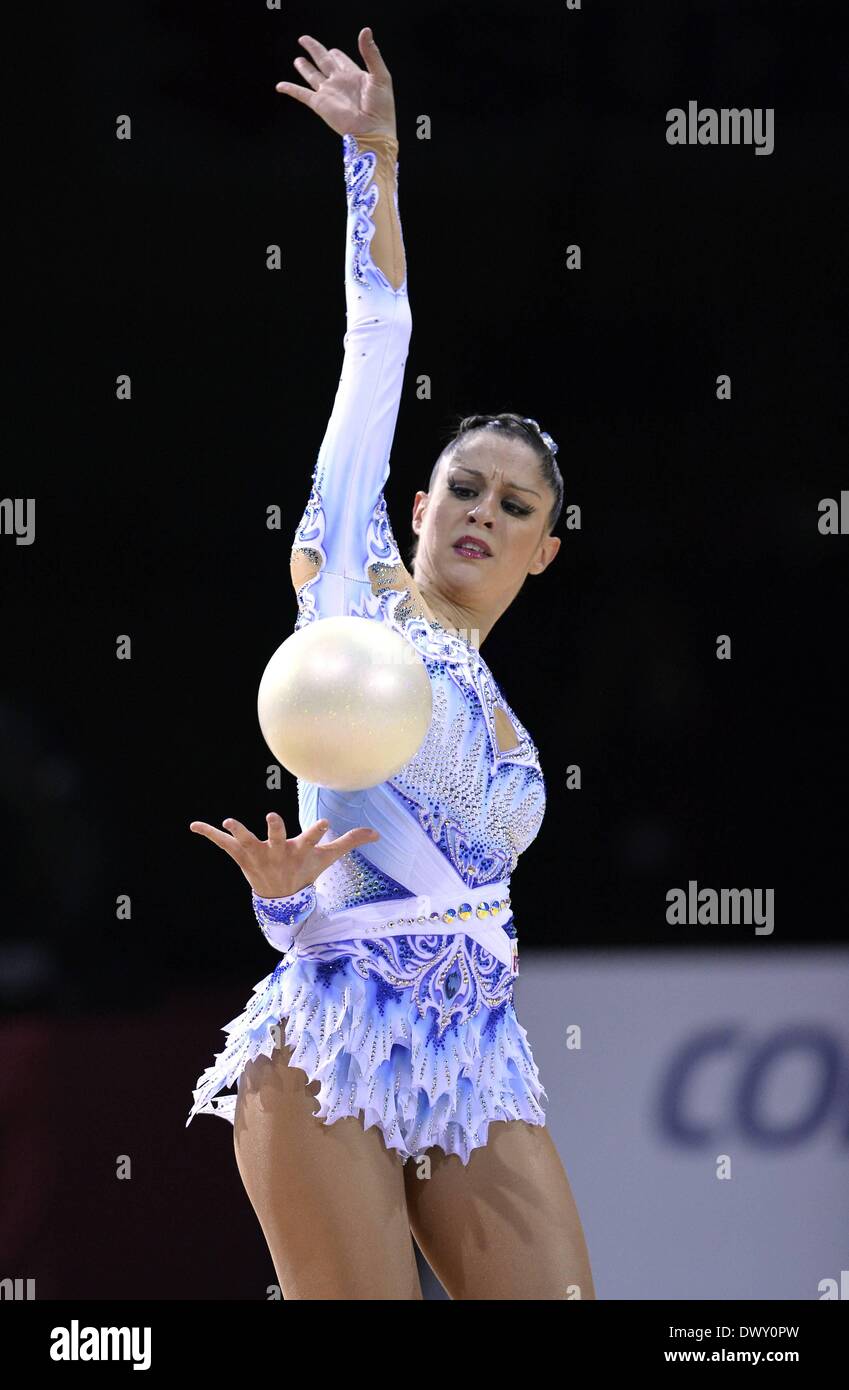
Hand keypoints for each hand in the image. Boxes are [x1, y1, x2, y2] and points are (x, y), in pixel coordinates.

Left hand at [189, 812, 379, 898]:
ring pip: (248, 841)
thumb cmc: (305, 871)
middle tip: (273, 817)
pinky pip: (224, 846)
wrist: (281, 899)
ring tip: (230, 821)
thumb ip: (349, 842)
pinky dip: (210, 835)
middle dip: (275, 829)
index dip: (318, 831)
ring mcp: (259, 855)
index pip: (312, 838)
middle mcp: (279, 852)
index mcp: (300, 850)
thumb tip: (377, 833)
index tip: (325, 823)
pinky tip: (194, 825)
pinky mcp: (243, 856)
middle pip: (278, 838)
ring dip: (239, 832)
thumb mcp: (326, 858)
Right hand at [275, 28, 395, 139]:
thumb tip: (365, 31)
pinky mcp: (320, 104)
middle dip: (314, 49)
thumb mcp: (380, 75)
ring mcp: (329, 93)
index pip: (342, 60)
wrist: (373, 131)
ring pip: (312, 75)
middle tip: (304, 40)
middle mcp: (340, 83)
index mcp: (355, 76)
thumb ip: (371, 53)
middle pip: (323, 61)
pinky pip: (301, 94)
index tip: (333, 50)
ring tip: (297, 60)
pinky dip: (290, 89)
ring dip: (304, 67)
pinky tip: (280, 86)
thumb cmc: (381, 108)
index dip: (337, 54)